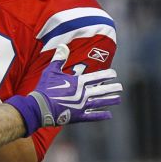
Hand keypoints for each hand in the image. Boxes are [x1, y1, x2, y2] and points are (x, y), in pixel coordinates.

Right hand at [6, 47, 121, 132]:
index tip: (114, 74)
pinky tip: (109, 115)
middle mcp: (83, 94)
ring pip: (100, 102)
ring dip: (110, 100)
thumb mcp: (51, 71)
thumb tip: (63, 45)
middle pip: (101, 90)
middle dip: (112, 88)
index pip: (96, 77)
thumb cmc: (45, 88)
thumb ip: (59, 58)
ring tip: (118, 99)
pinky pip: (92, 116)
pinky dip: (101, 115)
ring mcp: (82, 106)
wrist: (40, 107)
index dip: (106, 74)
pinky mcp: (78, 116)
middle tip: (120, 87)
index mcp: (78, 82)